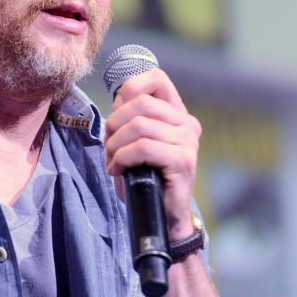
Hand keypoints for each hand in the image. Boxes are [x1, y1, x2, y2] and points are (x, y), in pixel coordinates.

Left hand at [104, 69, 201, 238]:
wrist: (160, 217)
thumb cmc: (144, 178)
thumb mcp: (134, 141)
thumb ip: (130, 117)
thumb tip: (118, 97)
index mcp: (177, 114)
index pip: (157, 79)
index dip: (130, 87)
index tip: (117, 111)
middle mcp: (187, 124)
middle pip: (141, 103)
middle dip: (114, 123)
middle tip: (108, 145)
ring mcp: (188, 142)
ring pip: (139, 125)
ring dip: (115, 144)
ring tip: (112, 160)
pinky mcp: (183, 161)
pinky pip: (143, 148)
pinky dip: (122, 158)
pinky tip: (117, 170)